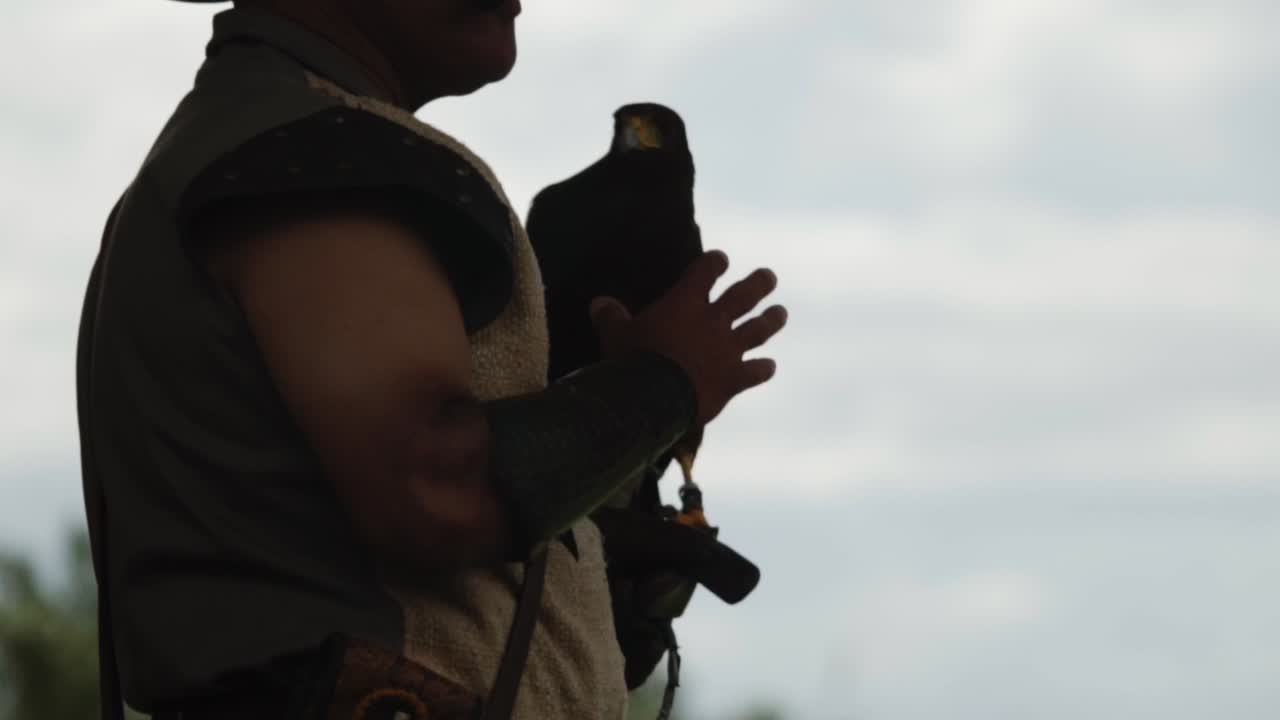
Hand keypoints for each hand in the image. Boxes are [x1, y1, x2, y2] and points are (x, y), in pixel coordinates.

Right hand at [589, 250, 786, 424]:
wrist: (653, 399)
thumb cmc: (632, 361)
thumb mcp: (614, 334)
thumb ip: (610, 317)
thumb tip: (599, 304)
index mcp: (685, 303)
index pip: (706, 271)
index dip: (715, 263)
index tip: (720, 260)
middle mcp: (713, 321)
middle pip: (745, 295)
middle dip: (759, 284)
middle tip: (770, 277)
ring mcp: (727, 350)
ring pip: (759, 329)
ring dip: (772, 320)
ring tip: (781, 313)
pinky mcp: (733, 378)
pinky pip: (755, 372)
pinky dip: (763, 369)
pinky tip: (768, 367)